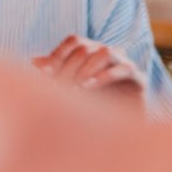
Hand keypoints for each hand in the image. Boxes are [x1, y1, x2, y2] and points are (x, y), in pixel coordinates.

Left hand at [32, 35, 146, 97]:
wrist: (117, 130)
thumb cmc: (90, 105)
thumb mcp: (68, 88)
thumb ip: (54, 74)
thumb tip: (33, 62)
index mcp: (93, 52)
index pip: (74, 42)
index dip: (58, 54)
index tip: (43, 73)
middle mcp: (109, 54)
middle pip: (86, 48)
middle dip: (69, 66)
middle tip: (57, 86)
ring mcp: (125, 64)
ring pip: (105, 52)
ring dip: (86, 69)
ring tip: (74, 87)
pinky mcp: (138, 79)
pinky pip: (124, 68)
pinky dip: (103, 76)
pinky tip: (87, 87)